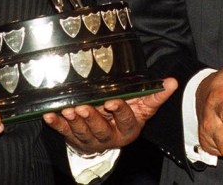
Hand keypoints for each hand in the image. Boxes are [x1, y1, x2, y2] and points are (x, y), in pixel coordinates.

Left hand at [43, 77, 176, 153]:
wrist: (112, 132)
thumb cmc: (129, 114)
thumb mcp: (143, 106)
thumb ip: (156, 94)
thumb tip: (173, 82)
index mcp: (129, 128)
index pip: (125, 120)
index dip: (119, 112)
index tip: (112, 101)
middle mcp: (110, 137)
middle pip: (101, 130)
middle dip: (92, 118)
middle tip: (83, 107)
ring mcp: (91, 139)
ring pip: (83, 133)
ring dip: (74, 122)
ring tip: (69, 109)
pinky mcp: (75, 138)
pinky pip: (64, 132)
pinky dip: (56, 124)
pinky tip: (49, 115)